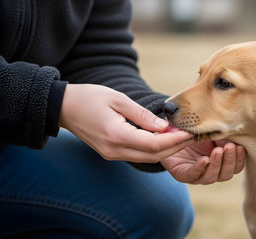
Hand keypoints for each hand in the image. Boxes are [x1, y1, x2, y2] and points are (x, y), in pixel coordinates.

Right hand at [59, 84, 193, 161]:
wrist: (63, 108)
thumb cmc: (90, 97)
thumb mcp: (119, 99)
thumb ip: (143, 116)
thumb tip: (165, 127)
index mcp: (116, 135)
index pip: (154, 145)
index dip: (175, 140)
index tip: (191, 131)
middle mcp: (115, 150)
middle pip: (153, 156)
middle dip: (175, 147)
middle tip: (192, 134)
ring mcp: (112, 154)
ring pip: (147, 158)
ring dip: (166, 149)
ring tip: (182, 135)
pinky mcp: (111, 153)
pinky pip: (138, 155)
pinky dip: (154, 148)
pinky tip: (164, 137)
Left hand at [161, 140, 245, 184]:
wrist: (171, 134)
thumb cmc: (195, 133)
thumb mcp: (211, 132)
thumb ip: (223, 135)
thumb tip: (238, 133)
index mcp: (222, 163)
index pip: (236, 166)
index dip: (239, 159)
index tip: (240, 146)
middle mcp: (212, 172)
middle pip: (226, 174)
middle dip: (229, 160)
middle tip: (230, 147)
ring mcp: (198, 175)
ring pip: (212, 177)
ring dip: (217, 164)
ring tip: (218, 151)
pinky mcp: (183, 175)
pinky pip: (193, 175)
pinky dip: (200, 167)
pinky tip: (204, 159)